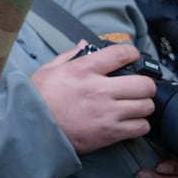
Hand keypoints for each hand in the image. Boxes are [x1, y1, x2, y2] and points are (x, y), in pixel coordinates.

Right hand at [30, 42, 155, 153]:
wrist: (31, 130)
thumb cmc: (37, 99)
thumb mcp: (48, 70)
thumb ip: (69, 55)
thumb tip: (85, 44)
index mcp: (84, 69)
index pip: (121, 54)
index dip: (133, 53)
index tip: (133, 56)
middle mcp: (99, 89)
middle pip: (144, 84)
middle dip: (145, 85)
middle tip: (138, 88)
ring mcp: (107, 112)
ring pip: (146, 107)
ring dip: (143, 106)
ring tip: (134, 106)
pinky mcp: (109, 133)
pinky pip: (140, 128)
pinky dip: (139, 125)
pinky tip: (130, 123)